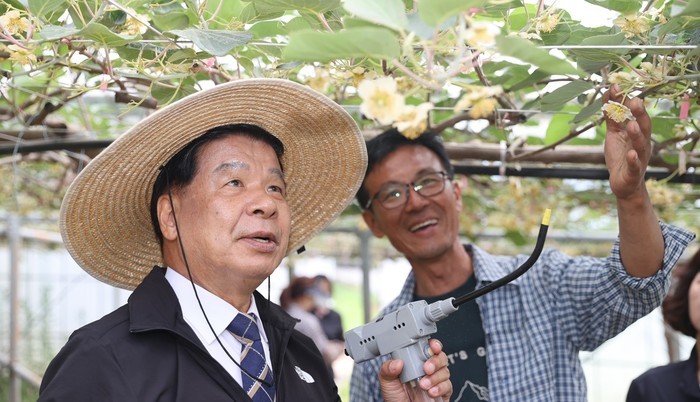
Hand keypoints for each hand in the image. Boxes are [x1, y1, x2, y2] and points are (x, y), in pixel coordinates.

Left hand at [378, 338, 451, 401]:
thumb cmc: (396, 397)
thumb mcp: (387, 381)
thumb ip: (387, 369)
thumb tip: (397, 362)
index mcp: (415, 361)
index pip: (427, 348)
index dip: (433, 345)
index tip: (432, 346)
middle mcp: (427, 369)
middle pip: (440, 357)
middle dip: (435, 361)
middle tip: (426, 368)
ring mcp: (435, 380)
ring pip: (445, 371)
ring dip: (435, 377)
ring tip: (423, 385)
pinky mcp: (442, 392)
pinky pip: (448, 386)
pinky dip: (441, 387)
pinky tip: (431, 391)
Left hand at [602, 85, 652, 200]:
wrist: (622, 183)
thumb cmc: (620, 156)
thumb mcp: (614, 134)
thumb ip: (613, 117)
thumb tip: (608, 95)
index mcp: (638, 133)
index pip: (635, 114)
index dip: (627, 101)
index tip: (618, 86)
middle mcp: (641, 143)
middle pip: (644, 127)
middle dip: (639, 114)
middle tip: (634, 100)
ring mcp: (639, 158)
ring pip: (640, 145)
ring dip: (637, 135)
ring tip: (632, 124)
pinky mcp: (633, 172)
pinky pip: (635, 165)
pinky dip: (634, 160)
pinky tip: (631, 155)